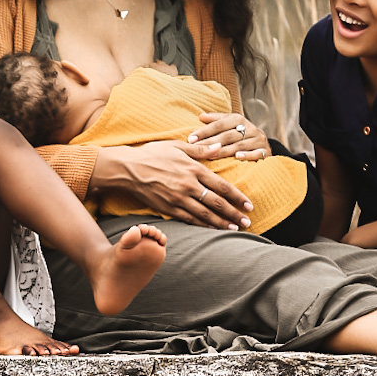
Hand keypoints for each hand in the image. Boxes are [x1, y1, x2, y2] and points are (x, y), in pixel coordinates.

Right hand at [95, 141, 253, 230]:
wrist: (128, 169)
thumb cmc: (152, 154)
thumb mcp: (177, 146)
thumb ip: (200, 149)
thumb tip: (219, 148)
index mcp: (193, 168)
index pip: (221, 186)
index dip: (237, 197)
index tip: (249, 204)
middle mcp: (188, 185)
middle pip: (217, 203)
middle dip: (234, 214)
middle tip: (247, 221)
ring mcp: (178, 199)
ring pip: (205, 214)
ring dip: (221, 223)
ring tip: (235, 228)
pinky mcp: (168, 208)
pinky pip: (189, 219)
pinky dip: (202, 225)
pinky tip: (212, 229)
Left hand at [186, 111, 270, 160]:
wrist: (263, 143)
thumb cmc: (240, 133)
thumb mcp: (229, 123)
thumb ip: (216, 120)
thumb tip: (201, 116)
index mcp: (238, 119)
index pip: (219, 124)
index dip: (204, 131)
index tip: (190, 139)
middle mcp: (249, 128)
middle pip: (227, 135)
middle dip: (210, 142)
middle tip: (196, 148)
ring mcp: (258, 139)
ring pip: (239, 145)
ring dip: (224, 151)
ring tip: (210, 155)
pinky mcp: (265, 151)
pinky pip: (256, 153)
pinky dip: (247, 155)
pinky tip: (237, 158)